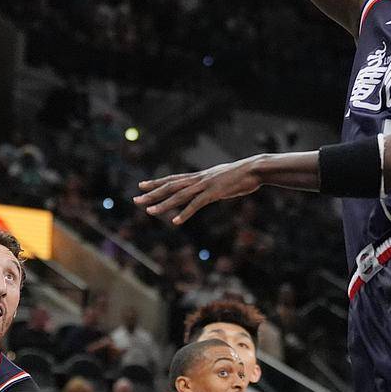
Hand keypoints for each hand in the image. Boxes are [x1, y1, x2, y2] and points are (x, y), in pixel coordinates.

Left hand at [134, 157, 262, 224]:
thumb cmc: (241, 175)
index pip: (172, 179)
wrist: (254, 169)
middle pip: (170, 187)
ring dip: (163, 205)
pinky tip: (176, 222)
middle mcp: (198, 179)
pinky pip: (196, 205)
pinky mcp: (214, 193)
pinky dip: (185, 213)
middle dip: (152, 194)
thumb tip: (209, 190)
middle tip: (136, 200)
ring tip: (149, 212)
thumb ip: (212, 185)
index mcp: (199, 176)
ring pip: (179, 196)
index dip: (156, 183)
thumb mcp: (222, 179)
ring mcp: (205, 186)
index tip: (141, 186)